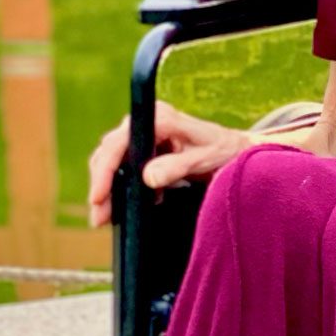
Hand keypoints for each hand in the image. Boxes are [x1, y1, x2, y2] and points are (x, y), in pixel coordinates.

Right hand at [86, 101, 252, 226]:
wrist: (235, 150)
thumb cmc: (224, 151)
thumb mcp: (204, 160)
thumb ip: (177, 167)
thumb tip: (148, 178)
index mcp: (160, 118)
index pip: (120, 143)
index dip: (105, 171)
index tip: (99, 197)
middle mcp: (148, 120)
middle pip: (109, 152)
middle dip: (102, 186)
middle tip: (99, 217)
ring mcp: (145, 131)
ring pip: (112, 160)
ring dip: (108, 189)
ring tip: (105, 216)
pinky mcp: (146, 145)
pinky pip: (124, 165)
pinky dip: (121, 186)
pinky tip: (128, 204)